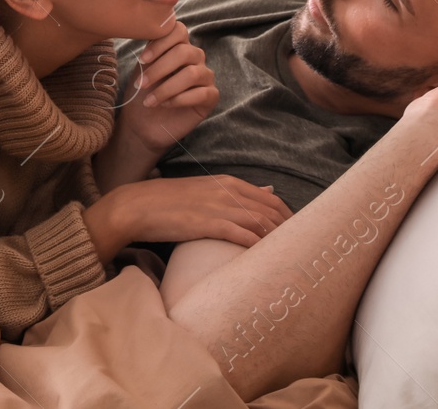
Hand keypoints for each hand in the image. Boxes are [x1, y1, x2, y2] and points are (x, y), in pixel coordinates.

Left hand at [119, 20, 218, 152]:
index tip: (142, 60)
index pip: (179, 30)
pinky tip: (165, 105)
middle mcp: (195, 58)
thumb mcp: (142, 69)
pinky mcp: (211, 97)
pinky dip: (180, 99)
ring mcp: (205, 77)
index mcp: (179, 45)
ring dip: (166, 88)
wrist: (142, 123)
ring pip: (193, 74)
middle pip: (185, 52)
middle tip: (141, 84)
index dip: (160, 43)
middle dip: (159, 69)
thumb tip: (150, 33)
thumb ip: (151, 51)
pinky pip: (202, 93)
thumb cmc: (142, 93)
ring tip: (150, 100)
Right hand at [125, 175, 292, 248]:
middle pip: (271, 210)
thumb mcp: (205, 189)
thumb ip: (235, 192)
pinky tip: (265, 256)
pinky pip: (241, 234)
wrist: (138, 206)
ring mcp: (217, 207)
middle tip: (299, 249)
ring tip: (288, 256)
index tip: (296, 233)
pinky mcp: (207, 223)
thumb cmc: (169, 201)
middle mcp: (226, 192)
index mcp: (227, 182)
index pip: (271, 197)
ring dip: (277, 239)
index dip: (288, 216)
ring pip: (260, 222)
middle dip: (289, 229)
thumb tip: (268, 188)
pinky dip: (257, 245)